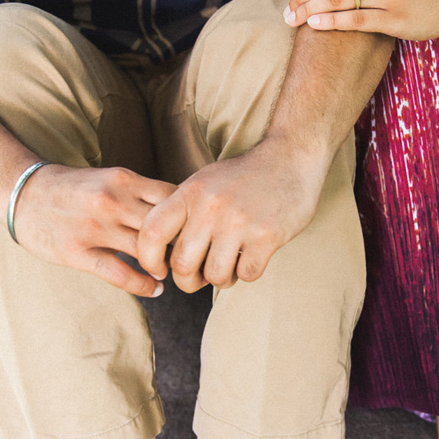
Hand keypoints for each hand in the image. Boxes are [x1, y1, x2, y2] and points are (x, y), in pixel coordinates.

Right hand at [11, 164, 175, 295]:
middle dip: (182, 243)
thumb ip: (138, 193)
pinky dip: (143, 284)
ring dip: (164, 266)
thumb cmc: (70, 188)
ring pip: (146, 251)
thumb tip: (178, 211)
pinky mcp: (77, 253)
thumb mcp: (108, 178)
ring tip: (172, 273)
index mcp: (123, 179)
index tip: (195, 229)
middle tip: (191, 255)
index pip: (174, 197)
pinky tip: (155, 288)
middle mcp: (112, 201)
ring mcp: (95, 228)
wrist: (22, 194)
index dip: (189, 216)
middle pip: (165, 225)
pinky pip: (120, 274)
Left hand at [136, 141, 329, 291]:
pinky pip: (246, 274)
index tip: (159, 269)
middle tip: (198, 277)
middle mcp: (210, 207)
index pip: (152, 232)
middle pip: (182, 264)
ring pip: (215, 275)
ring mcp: (239, 222)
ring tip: (229, 264)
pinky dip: (247, 273)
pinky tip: (251, 257)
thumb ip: (181, 212)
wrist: (290, 157)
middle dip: (188, 280)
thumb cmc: (242, 177)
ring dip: (221, 278)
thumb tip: (159, 255)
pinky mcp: (267, 236)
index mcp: (190, 193)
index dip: (148, 259)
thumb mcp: (203, 182)